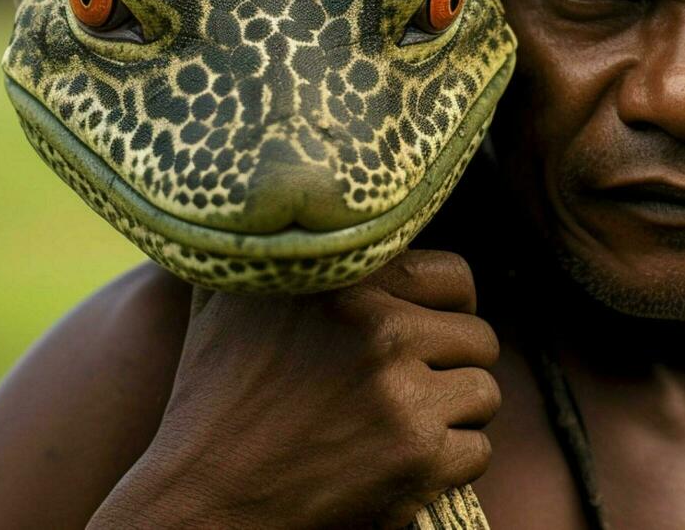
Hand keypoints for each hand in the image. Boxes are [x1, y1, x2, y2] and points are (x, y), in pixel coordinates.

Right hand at [89, 250, 500, 529]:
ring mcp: (401, 395)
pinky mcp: (417, 459)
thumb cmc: (211, 397)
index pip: (454, 276)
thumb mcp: (229, 297)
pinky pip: (478, 452)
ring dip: (453, 416)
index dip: (446, 308)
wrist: (200, 500)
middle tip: (410, 388)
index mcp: (345, 281)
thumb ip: (275, 244)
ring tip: (401, 427)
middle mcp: (379, 328)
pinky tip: (399, 465)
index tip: (421, 331)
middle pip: (479, 337)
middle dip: (451, 366)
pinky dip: (449, 466)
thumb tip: (291, 186)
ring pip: (484, 394)